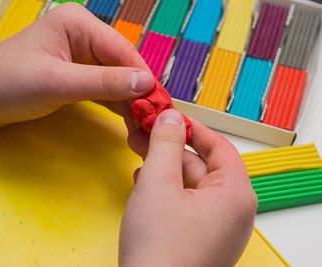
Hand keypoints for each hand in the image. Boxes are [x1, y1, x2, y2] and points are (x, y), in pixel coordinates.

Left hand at [0, 3, 153, 128]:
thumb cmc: (5, 84)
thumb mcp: (57, 83)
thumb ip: (103, 83)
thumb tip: (146, 83)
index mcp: (78, 25)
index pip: (123, 52)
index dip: (144, 79)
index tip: (161, 106)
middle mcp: (82, 37)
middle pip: (122, 66)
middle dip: (139, 94)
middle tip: (155, 122)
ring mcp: (78, 57)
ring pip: (115, 80)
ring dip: (129, 103)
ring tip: (145, 126)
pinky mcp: (73, 76)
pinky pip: (102, 90)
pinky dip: (115, 106)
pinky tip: (129, 120)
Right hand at [119, 109, 256, 266]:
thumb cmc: (160, 247)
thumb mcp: (158, 183)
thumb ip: (165, 144)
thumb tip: (170, 116)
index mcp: (234, 194)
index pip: (219, 146)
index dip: (192, 127)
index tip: (168, 116)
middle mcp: (232, 211)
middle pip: (202, 165)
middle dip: (170, 148)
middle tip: (144, 133)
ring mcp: (216, 228)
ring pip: (191, 184)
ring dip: (164, 168)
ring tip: (139, 156)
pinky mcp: (200, 239)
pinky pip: (186, 204)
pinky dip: (166, 189)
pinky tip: (144, 183)